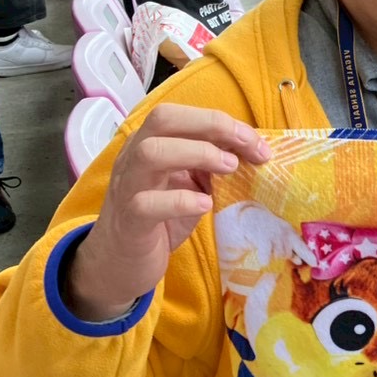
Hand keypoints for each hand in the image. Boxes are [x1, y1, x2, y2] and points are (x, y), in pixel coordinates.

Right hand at [66, 105, 270, 320]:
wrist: (120, 262)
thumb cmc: (160, 218)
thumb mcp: (188, 184)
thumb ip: (209, 165)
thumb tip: (250, 150)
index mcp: (148, 143)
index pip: (179, 114)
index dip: (220, 120)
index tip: (256, 142)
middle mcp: (133, 158)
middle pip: (162, 119)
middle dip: (211, 125)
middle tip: (248, 148)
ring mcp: (127, 188)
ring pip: (151, 153)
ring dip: (197, 154)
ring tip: (230, 168)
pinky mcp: (130, 222)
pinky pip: (146, 204)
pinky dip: (181, 201)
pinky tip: (206, 205)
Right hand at [216, 201, 314, 268]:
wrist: (252, 218)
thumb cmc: (270, 230)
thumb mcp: (283, 237)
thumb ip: (292, 249)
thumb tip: (299, 261)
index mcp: (291, 233)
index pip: (302, 246)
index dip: (309, 255)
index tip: (315, 263)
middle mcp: (285, 233)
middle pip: (286, 254)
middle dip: (280, 254)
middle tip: (272, 244)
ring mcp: (274, 235)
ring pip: (277, 256)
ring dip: (271, 254)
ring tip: (266, 244)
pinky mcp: (263, 238)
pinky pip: (267, 254)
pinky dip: (265, 259)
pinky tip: (264, 260)